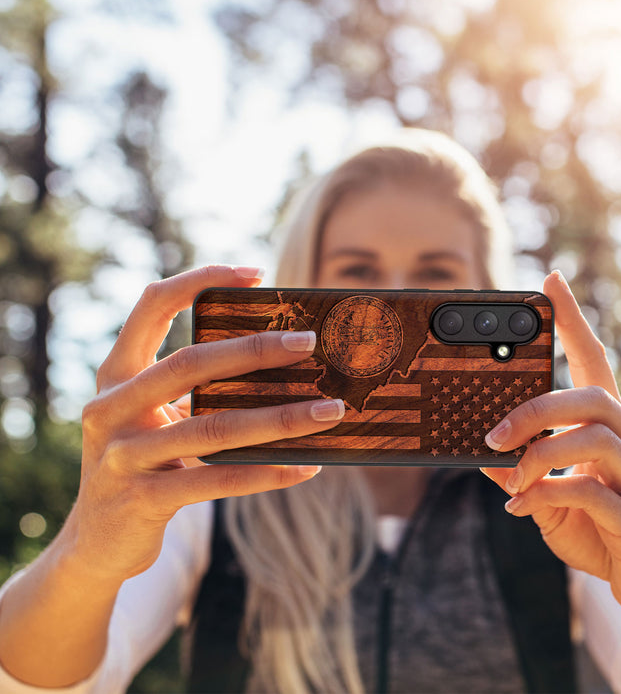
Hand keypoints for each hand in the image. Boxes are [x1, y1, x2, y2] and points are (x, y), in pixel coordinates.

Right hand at [64, 265, 343, 583]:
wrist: (95, 542)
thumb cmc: (142, 464)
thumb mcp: (154, 419)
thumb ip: (193, 391)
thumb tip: (277, 366)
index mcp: (116, 375)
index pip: (152, 306)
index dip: (199, 279)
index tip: (255, 273)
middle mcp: (111, 408)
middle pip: (190, 363)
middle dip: (255, 349)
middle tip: (309, 341)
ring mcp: (122, 456)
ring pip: (214, 427)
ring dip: (281, 418)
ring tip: (330, 411)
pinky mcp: (143, 500)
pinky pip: (217, 481)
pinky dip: (267, 473)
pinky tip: (307, 467)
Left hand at [481, 271, 620, 617]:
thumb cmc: (594, 527)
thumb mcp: (546, 494)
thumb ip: (519, 471)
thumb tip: (481, 453)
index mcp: (608, 429)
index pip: (594, 362)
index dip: (574, 321)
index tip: (551, 282)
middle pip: (591, 397)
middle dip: (536, 409)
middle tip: (493, 434)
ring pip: (595, 437)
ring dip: (540, 454)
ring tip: (511, 477)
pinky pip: (591, 491)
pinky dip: (549, 493)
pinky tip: (524, 507)